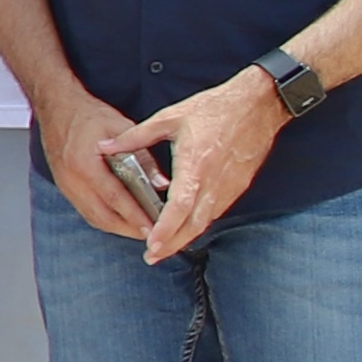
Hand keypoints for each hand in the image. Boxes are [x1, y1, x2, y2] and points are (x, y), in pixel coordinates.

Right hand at [32, 86, 162, 245]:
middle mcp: (72, 179)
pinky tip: (120, 219)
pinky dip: (105, 219)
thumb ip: (142, 156)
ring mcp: (66, 185)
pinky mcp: (65, 187)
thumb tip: (160, 183)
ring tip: (139, 230)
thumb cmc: (87, 115)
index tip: (152, 227)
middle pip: (102, 216)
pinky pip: (86, 211)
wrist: (57, 108)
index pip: (115, 198)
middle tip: (150, 235)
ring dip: (117, 227)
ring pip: (93, 217)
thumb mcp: (120, 128)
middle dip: (128, 229)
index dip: (135, 215)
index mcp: (84, 164)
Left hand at [117, 66, 286, 259]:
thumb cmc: (213, 108)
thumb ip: (135, 136)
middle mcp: (215, 180)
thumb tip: (103, 147)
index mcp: (196, 164)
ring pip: (207, 220)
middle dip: (173, 244)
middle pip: (194, 223)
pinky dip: (200, 222)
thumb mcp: (169, 117)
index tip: (152, 244)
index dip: (166, 228)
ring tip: (164, 248)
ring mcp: (230, 185)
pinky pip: (217, 210)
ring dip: (186, 237)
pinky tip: (186, 228)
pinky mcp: (238, 185)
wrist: (258, 105)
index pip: (180, 205)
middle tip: (151, 257)